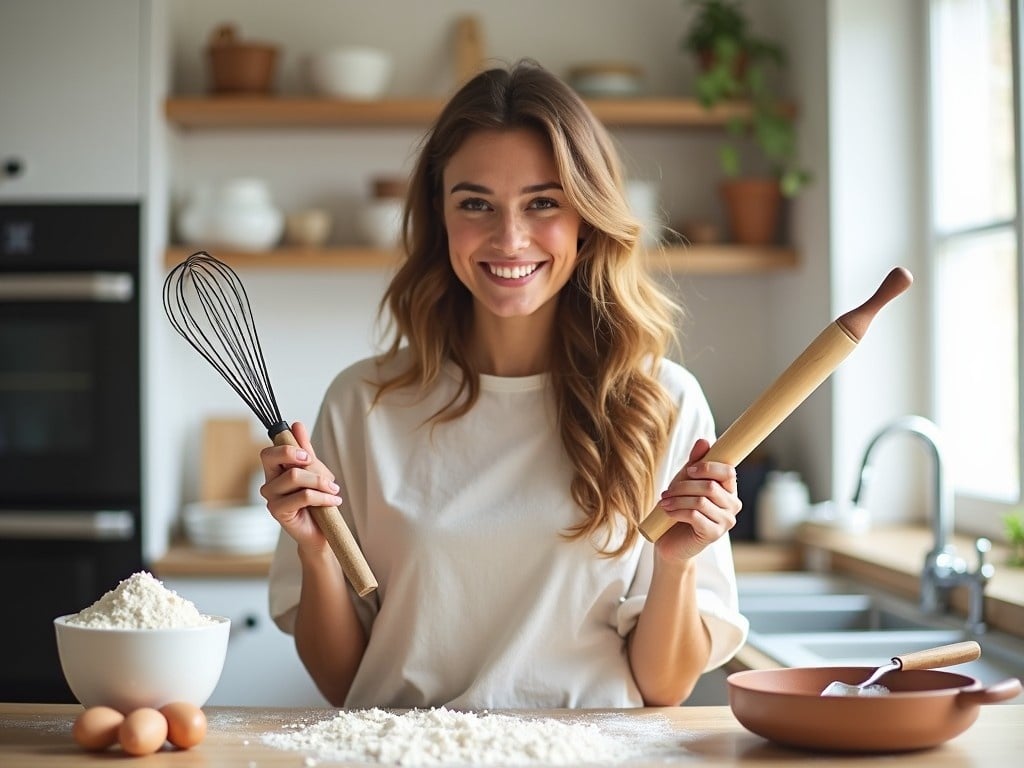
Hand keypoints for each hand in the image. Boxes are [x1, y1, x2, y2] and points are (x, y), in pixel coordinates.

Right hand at [257, 421, 343, 551]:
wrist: (321, 532)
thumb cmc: (316, 502)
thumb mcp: (314, 471)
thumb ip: (305, 450)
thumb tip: (296, 425)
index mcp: (275, 471)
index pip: (268, 452)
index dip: (287, 448)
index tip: (307, 455)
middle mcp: (269, 483)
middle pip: (275, 458)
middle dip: (301, 459)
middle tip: (323, 472)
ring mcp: (271, 498)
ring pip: (294, 476)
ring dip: (321, 482)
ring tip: (334, 491)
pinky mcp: (278, 512)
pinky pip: (303, 496)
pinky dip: (323, 496)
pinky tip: (334, 500)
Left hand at [653, 439, 740, 562]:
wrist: (671, 542)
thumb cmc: (680, 508)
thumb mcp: (685, 482)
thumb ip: (695, 463)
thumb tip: (704, 441)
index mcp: (729, 490)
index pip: (728, 472)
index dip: (707, 467)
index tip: (688, 470)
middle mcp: (733, 505)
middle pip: (710, 486)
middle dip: (684, 485)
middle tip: (667, 491)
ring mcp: (726, 522)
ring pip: (701, 501)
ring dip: (678, 499)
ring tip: (664, 501)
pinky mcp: (714, 534)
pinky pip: (695, 516)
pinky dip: (678, 511)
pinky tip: (668, 511)